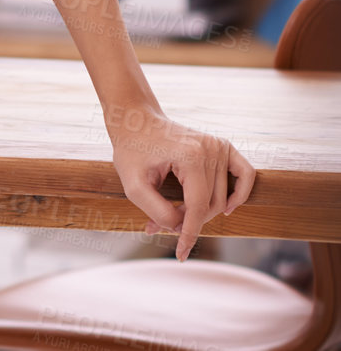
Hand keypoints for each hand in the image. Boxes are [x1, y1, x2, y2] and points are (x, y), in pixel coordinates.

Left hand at [106, 103, 255, 259]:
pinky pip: (246, 175)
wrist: (135, 120)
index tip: (181, 255)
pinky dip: (240, 194)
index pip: (198, 207)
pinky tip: (228, 207)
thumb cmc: (130, 150)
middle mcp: (210, 149)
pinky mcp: (224, 146)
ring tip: (173, 213)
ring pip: (222, 198)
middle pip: (210, 205)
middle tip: (159, 223)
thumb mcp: (132, 184)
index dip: (189, 235)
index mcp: (190, 156)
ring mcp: (219, 145)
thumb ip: (156, 210)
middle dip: (188, 220)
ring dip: (201, 211)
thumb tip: (181, 228)